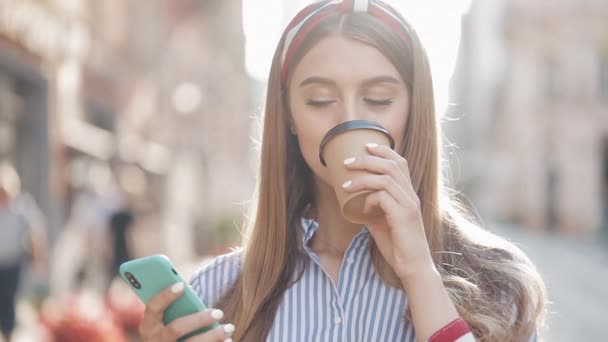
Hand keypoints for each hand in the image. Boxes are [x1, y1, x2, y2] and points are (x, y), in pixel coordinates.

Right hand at [139, 283, 234, 341]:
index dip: (165, 296)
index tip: (182, 285)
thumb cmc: (169, 328)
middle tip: (219, 312)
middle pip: (176, 329)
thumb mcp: (166, 318)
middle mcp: (154, 340)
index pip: (153, 307)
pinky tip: (228, 340)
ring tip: (229, 327)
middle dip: (199, 320)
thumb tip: (190, 289)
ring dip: (213, 336)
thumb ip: (175, 305)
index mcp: (148, 325)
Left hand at [342, 143, 435, 280]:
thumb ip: (372, 207)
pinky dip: (368, 198)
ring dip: (362, 177)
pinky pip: (383, 197)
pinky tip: (359, 207)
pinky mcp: (404, 215)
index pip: (400, 163)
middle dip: (368, 159)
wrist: (412, 266)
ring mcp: (409, 204)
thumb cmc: (398, 245)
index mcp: (408, 194)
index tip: (366, 146)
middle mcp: (411, 195)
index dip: (384, 151)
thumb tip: (354, 199)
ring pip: (386, 178)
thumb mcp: (381, 222)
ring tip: (345, 183)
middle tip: (348, 161)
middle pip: (392, 164)